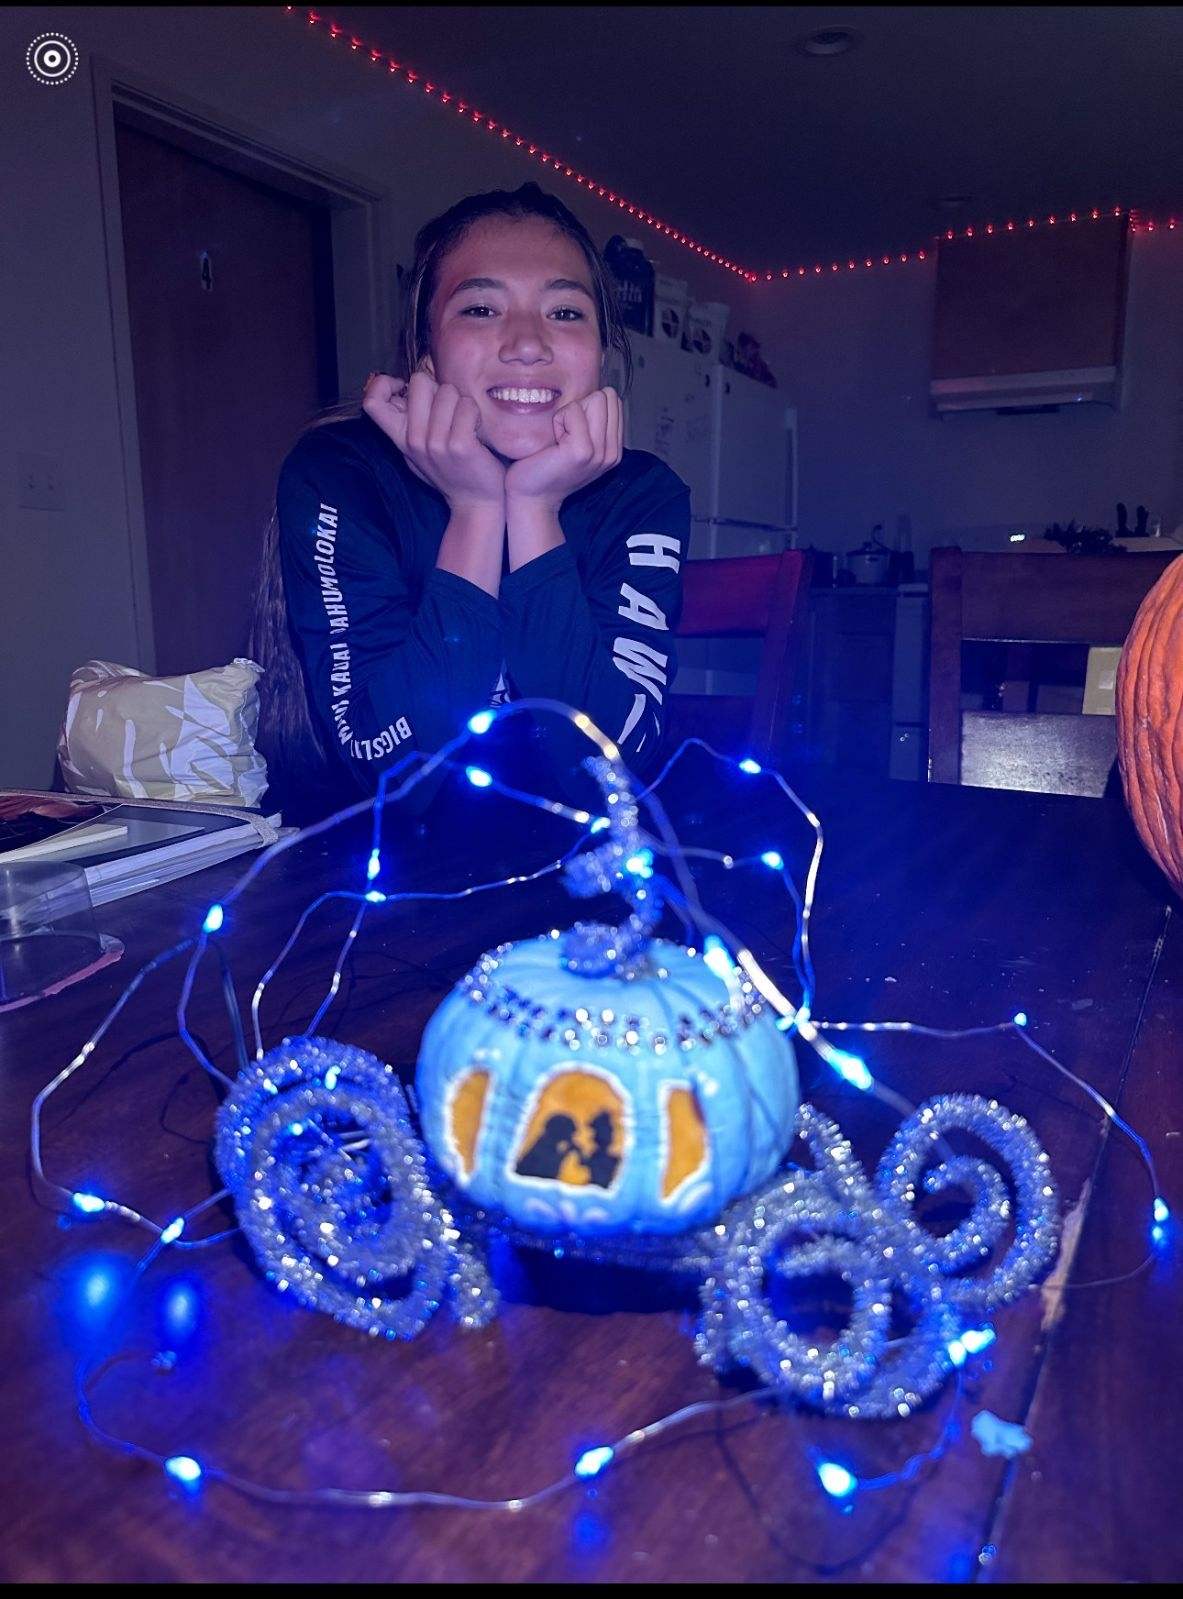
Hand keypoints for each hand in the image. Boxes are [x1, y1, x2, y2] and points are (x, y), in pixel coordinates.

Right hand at [362, 371, 505, 512]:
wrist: (476, 504)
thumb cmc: (451, 471)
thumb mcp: (417, 451)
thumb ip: (406, 424)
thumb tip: (398, 392)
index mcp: (401, 438)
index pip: (371, 402)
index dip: (383, 384)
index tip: (402, 389)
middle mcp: (414, 441)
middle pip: (419, 382)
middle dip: (438, 388)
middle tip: (447, 410)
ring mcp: (436, 444)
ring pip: (447, 391)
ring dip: (461, 402)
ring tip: (464, 424)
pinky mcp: (460, 445)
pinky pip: (467, 406)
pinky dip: (475, 412)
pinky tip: (476, 429)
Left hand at [504, 387, 622, 510]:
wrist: (531, 498)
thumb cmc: (546, 467)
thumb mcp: (578, 444)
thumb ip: (592, 423)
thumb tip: (596, 392)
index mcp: (614, 450)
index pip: (613, 401)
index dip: (588, 408)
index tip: (572, 433)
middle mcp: (612, 453)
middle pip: (606, 397)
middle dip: (581, 408)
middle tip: (565, 436)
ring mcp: (600, 453)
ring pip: (594, 399)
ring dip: (570, 414)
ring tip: (559, 440)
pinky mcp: (582, 451)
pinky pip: (574, 410)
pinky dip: (559, 420)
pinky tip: (553, 443)